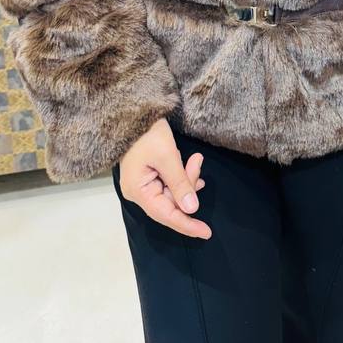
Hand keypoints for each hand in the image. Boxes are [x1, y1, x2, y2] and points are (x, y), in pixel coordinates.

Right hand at [118, 116, 211, 239]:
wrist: (135, 110)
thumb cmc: (148, 132)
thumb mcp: (167, 156)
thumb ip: (180, 183)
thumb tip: (192, 209)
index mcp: (137, 191)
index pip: (166, 215)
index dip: (187, 224)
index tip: (206, 232)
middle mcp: (138, 192)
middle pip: (171, 203)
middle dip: (189, 186)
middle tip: (198, 161)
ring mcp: (142, 184)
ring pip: (172, 192)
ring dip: (187, 178)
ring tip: (196, 159)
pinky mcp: (148, 176)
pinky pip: (169, 184)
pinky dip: (182, 176)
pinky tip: (192, 166)